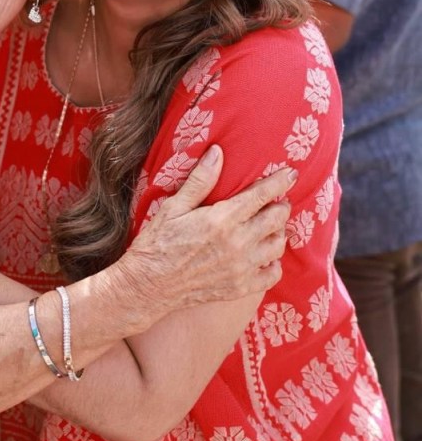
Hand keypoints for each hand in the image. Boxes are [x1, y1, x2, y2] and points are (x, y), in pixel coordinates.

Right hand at [120, 145, 292, 314]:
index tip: (290, 174)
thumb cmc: (158, 242)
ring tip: (271, 226)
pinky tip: (264, 256)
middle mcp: (237, 243)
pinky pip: (272, 274)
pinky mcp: (241, 287)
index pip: (262, 196)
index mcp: (222, 219)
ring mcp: (242, 268)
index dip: (279, 182)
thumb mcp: (174, 206)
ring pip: (278, 245)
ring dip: (278, 232)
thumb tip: (217, 152)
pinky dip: (274, 263)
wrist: (150, 284)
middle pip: (276, 219)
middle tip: (277, 201)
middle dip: (281, 206)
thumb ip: (200, 180)